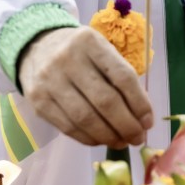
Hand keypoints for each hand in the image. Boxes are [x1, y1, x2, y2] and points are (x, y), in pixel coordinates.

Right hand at [17, 27, 153, 147]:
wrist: (36, 47)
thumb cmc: (80, 53)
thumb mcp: (101, 51)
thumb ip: (121, 78)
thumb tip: (141, 118)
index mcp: (90, 42)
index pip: (122, 77)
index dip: (139, 103)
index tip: (148, 122)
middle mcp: (67, 59)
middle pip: (105, 101)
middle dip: (126, 125)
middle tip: (137, 138)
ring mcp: (49, 81)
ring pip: (85, 119)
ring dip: (109, 136)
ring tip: (122, 142)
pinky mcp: (38, 101)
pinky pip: (68, 127)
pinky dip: (89, 139)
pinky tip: (101, 140)